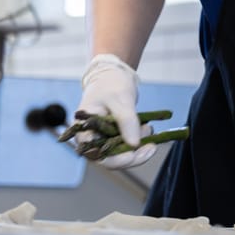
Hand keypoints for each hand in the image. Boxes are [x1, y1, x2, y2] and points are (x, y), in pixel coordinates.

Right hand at [75, 53, 156, 168]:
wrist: (113, 75)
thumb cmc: (110, 84)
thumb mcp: (119, 98)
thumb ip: (126, 120)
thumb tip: (134, 144)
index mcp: (83, 130)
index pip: (96, 154)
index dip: (114, 159)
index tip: (132, 154)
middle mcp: (92, 138)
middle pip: (110, 159)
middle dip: (132, 155)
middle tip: (151, 147)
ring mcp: (104, 138)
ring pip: (121, 154)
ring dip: (138, 148)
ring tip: (149, 130)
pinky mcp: (115, 136)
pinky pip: (127, 145)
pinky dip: (139, 141)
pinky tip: (147, 129)